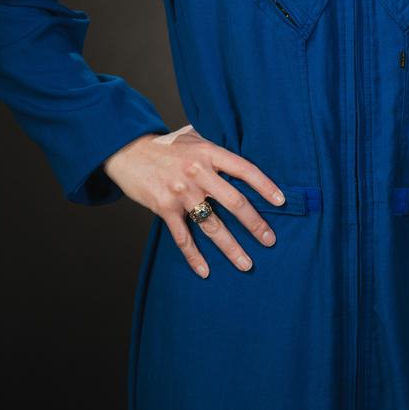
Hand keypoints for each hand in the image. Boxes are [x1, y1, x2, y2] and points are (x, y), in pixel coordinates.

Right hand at [102, 124, 287, 277]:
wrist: (127, 150)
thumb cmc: (165, 145)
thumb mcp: (193, 139)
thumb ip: (215, 152)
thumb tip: (241, 163)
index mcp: (208, 153)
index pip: (244, 169)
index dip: (265, 186)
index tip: (281, 202)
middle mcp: (197, 173)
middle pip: (234, 201)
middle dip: (255, 224)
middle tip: (270, 240)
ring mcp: (181, 192)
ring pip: (212, 224)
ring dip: (231, 247)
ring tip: (246, 263)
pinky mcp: (164, 207)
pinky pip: (183, 237)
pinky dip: (194, 256)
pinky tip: (205, 270)